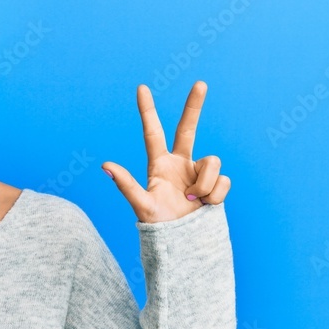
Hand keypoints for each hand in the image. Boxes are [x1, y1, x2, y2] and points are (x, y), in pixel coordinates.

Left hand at [101, 80, 229, 223]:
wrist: (184, 246)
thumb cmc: (159, 227)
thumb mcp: (141, 205)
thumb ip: (126, 184)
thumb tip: (105, 165)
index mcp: (159, 165)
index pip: (152, 133)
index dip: (147, 111)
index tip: (141, 88)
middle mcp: (180, 164)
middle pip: (188, 128)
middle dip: (194, 106)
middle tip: (200, 83)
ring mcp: (199, 173)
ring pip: (212, 161)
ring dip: (204, 184)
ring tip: (192, 203)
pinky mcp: (217, 185)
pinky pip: (224, 180)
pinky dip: (215, 195)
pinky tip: (205, 207)